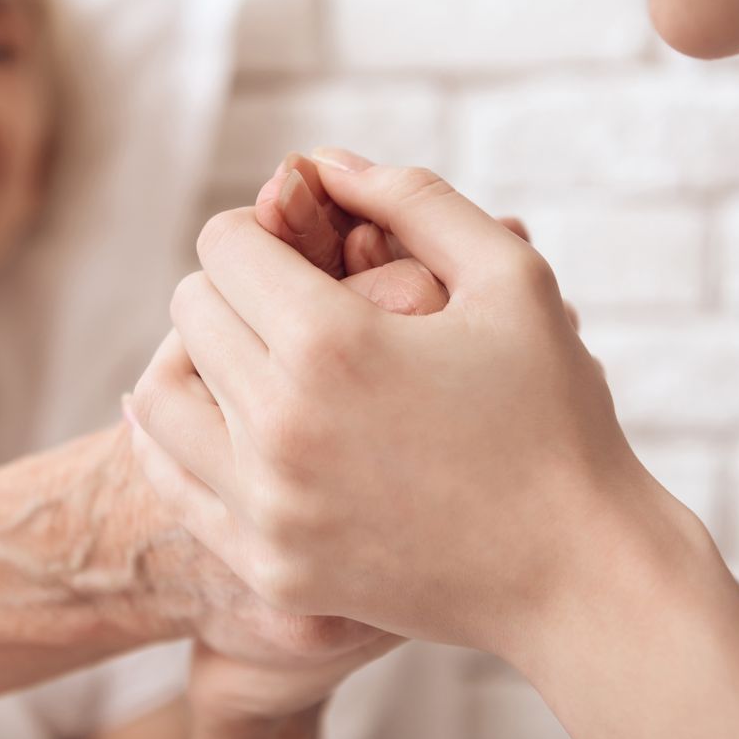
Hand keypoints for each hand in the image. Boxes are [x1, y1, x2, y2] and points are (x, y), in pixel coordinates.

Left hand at [128, 150, 696, 661]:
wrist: (580, 576)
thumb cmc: (556, 414)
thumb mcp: (510, 276)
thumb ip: (413, 199)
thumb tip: (323, 163)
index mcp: (331, 343)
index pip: (224, 245)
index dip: (261, 227)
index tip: (298, 244)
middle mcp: (279, 426)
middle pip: (189, 311)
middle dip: (235, 289)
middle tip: (290, 301)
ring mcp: (268, 507)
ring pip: (159, 398)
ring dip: (197, 362)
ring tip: (254, 359)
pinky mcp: (270, 567)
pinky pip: (172, 484)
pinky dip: (181, 441)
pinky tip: (219, 422)